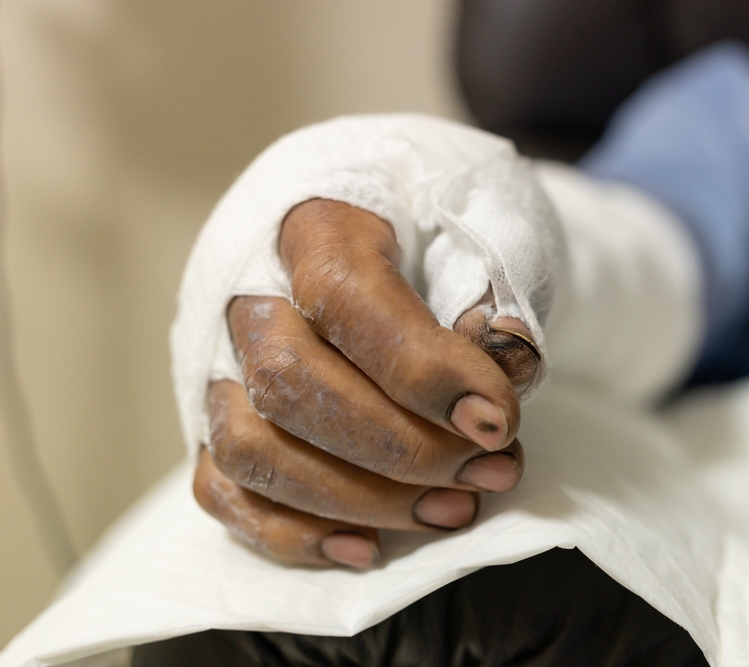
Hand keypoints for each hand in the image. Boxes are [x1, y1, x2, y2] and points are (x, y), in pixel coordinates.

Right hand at [192, 200, 539, 567]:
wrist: (400, 219)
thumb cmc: (445, 222)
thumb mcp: (489, 221)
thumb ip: (497, 284)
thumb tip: (500, 366)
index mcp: (315, 220)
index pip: (346, 297)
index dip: (421, 370)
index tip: (496, 420)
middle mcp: (248, 290)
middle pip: (289, 382)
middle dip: (399, 448)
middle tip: (490, 472)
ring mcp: (220, 359)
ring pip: (251, 446)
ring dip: (358, 499)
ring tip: (454, 510)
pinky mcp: (217, 419)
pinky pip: (226, 488)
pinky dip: (292, 533)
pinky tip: (367, 548)